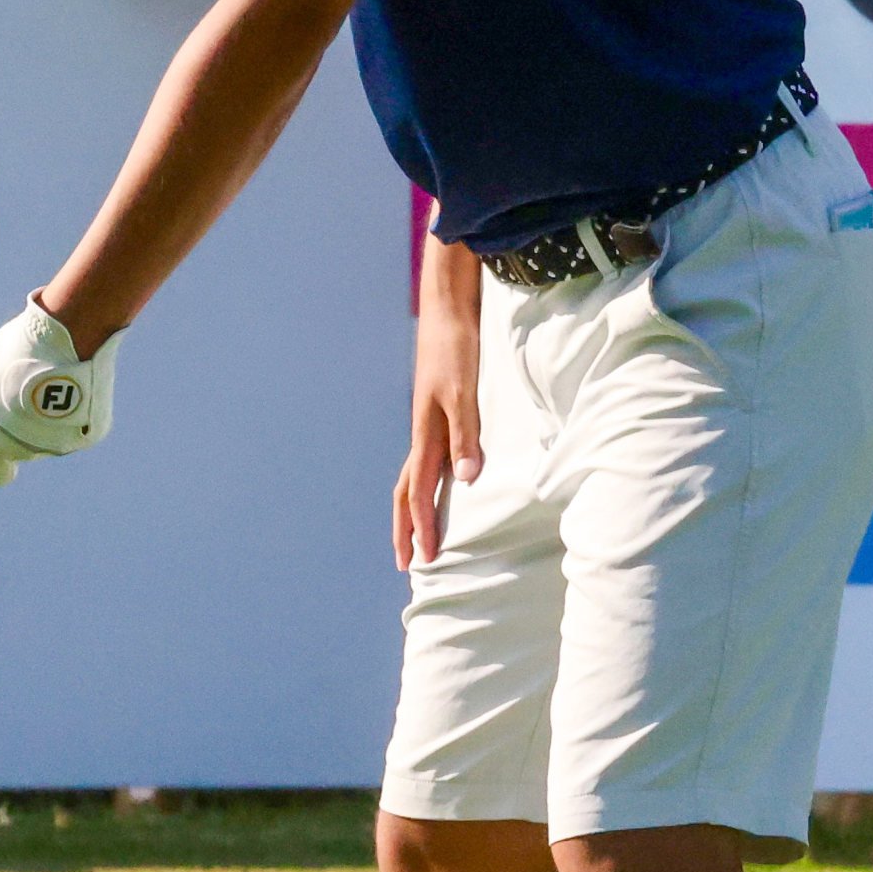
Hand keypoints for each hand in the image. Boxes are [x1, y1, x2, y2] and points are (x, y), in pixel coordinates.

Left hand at [0, 296, 121, 487]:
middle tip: (21, 389)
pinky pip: (75, 431)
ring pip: (50, 442)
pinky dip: (71, 414)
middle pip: (22, 453)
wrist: (72, 331)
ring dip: (45, 420)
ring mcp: (63, 444)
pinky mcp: (91, 435)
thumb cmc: (18, 353)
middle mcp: (29, 450)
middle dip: (18, 429)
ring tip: (47, 380)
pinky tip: (71, 383)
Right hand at [393, 242, 482, 567]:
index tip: (425, 558)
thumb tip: (467, 480)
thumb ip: (466, 436)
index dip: (422, 526)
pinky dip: (424, 482)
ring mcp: (427, 422)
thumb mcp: (464, 392)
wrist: (448, 309)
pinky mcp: (436, 411)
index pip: (419, 491)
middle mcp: (423, 432)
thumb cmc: (455, 348)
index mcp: (426, 433)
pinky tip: (439, 482)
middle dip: (406, 528)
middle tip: (408, 562)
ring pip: (412, 476)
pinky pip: (425, 458)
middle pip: (407, 490)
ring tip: (415, 532)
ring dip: (412, 507)